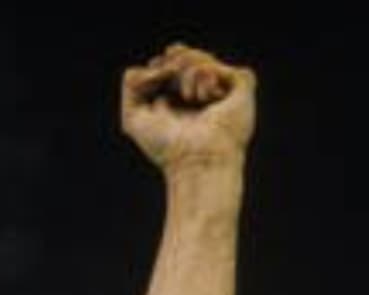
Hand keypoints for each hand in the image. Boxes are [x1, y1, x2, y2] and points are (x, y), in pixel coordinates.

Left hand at [122, 43, 255, 169]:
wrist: (195, 159)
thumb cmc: (166, 148)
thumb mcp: (133, 117)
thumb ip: (131, 84)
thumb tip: (152, 64)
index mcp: (178, 102)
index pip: (167, 66)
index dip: (160, 65)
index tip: (156, 75)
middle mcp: (202, 94)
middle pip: (183, 56)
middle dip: (173, 65)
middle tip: (173, 89)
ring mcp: (223, 89)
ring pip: (201, 58)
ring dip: (187, 74)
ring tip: (190, 97)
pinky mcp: (241, 85)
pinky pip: (218, 64)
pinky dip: (207, 75)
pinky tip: (208, 99)